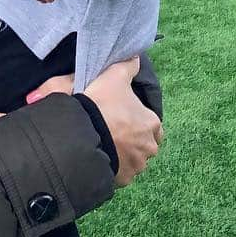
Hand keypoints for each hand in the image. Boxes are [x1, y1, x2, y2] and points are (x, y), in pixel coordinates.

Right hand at [83, 57, 162, 185]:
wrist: (82, 134)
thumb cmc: (102, 104)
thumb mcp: (113, 76)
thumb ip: (127, 65)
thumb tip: (136, 56)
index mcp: (152, 124)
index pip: (154, 126)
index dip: (140, 122)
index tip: (125, 119)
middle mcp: (149, 148)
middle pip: (145, 146)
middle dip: (134, 142)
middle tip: (113, 132)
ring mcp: (136, 166)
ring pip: (133, 161)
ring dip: (123, 156)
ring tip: (103, 145)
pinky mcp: (122, 180)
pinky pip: (119, 175)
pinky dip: (112, 169)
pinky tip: (99, 157)